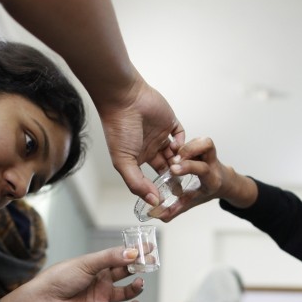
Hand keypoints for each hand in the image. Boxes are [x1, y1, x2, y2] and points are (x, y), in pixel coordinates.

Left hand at [36, 246, 144, 301]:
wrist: (46, 300)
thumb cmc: (62, 277)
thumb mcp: (88, 263)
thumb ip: (111, 258)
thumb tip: (133, 253)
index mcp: (98, 266)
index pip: (121, 257)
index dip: (135, 253)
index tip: (149, 247)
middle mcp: (102, 281)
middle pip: (126, 274)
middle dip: (139, 268)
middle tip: (150, 264)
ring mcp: (102, 297)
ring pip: (126, 294)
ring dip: (135, 289)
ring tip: (140, 283)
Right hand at [98, 76, 183, 203]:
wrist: (124, 99)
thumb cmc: (119, 129)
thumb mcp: (124, 162)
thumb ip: (137, 184)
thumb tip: (153, 201)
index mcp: (138, 157)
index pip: (154, 176)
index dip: (162, 185)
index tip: (171, 196)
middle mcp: (150, 147)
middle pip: (169, 166)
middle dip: (176, 175)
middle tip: (182, 184)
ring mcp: (160, 134)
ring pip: (177, 152)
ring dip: (179, 160)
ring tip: (179, 165)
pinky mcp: (170, 122)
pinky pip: (180, 135)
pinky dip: (181, 142)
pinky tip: (175, 146)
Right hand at [143, 136, 256, 221]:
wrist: (225, 182)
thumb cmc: (208, 190)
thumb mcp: (192, 202)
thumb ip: (175, 209)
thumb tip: (159, 215)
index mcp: (211, 178)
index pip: (202, 169)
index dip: (187, 167)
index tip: (173, 170)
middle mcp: (211, 162)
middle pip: (208, 146)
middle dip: (190, 150)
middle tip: (177, 159)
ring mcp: (208, 151)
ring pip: (203, 140)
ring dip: (186, 146)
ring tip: (175, 156)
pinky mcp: (204, 144)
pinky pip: (195, 139)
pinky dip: (183, 143)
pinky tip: (175, 152)